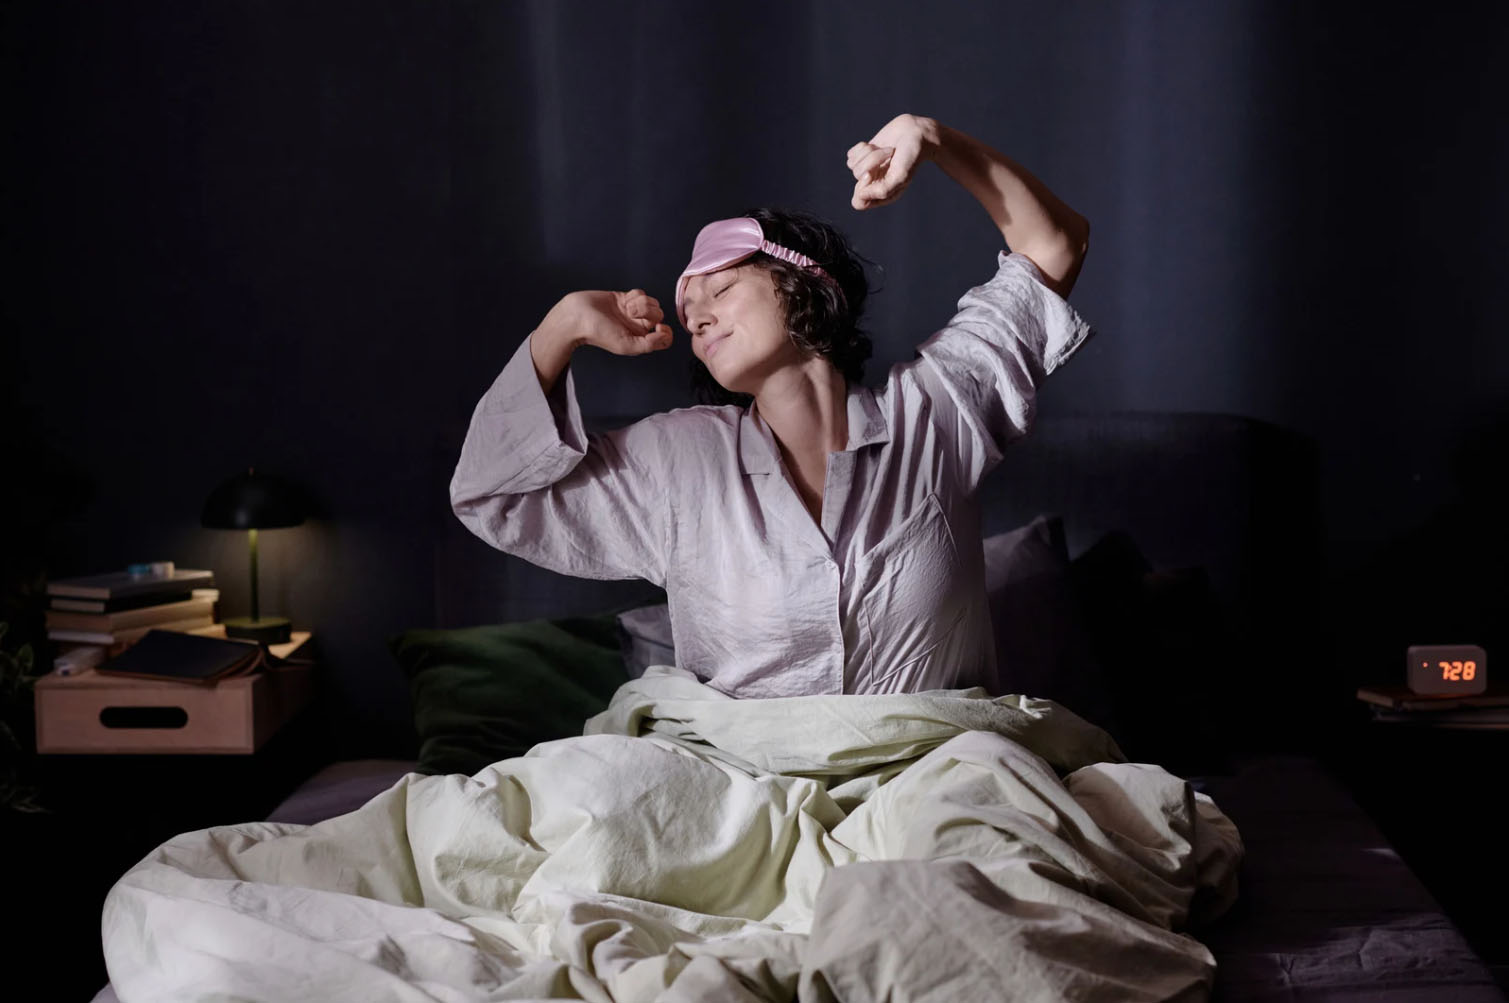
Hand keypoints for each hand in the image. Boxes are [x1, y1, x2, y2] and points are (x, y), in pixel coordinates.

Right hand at [559, 288, 673, 355]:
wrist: (579, 316)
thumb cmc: (599, 333)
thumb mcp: (625, 345)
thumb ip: (648, 344)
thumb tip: (664, 334)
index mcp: (641, 340)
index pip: (665, 338)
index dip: (666, 332)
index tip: (657, 328)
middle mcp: (639, 326)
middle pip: (659, 315)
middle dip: (647, 311)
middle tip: (630, 313)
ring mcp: (634, 312)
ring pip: (653, 302)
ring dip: (641, 302)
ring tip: (626, 307)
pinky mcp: (627, 298)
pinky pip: (642, 293)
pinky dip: (635, 295)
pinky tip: (623, 300)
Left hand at [847, 113, 936, 210]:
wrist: (915, 132)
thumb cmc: (910, 156)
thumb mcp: (900, 176)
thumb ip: (882, 190)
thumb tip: (860, 195)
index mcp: (883, 195)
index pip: (859, 202)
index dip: (861, 189)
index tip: (871, 174)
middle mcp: (873, 184)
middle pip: (857, 179)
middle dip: (871, 163)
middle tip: (887, 157)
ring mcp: (867, 169)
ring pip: (853, 165)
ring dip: (870, 153)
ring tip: (888, 150)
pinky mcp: (863, 156)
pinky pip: (850, 156)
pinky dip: (863, 148)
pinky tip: (877, 145)